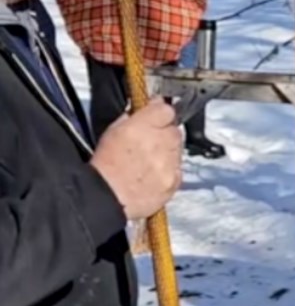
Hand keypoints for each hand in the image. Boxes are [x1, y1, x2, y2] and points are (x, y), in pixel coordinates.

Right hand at [89, 98, 182, 219]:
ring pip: (178, 150)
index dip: (161, 113)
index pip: (166, 110)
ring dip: (168, 152)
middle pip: (175, 130)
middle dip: (165, 134)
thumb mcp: (113, 131)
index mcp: (142, 126)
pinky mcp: (175, 180)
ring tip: (149, 162)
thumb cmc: (104, 165)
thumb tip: (150, 107)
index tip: (157, 117)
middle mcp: (160, 142)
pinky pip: (178, 169)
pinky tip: (154, 175)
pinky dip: (170, 170)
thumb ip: (134, 117)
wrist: (106, 197)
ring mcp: (170, 163)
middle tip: (150, 143)